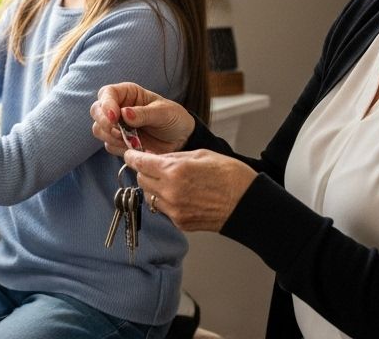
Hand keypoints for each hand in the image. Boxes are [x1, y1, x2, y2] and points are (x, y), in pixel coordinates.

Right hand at [89, 82, 194, 155]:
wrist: (182, 139)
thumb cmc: (174, 118)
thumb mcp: (164, 113)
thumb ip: (144, 113)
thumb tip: (124, 113)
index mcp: (128, 93)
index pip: (107, 93)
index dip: (106, 104)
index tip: (114, 117)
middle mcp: (118, 107)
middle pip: (96, 111)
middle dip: (104, 122)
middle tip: (118, 132)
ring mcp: (117, 126)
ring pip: (99, 130)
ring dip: (111, 137)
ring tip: (131, 141)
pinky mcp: (119, 142)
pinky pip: (109, 145)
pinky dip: (119, 148)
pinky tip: (134, 147)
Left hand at [123, 148, 256, 232]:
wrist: (248, 204)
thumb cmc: (230, 175)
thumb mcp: (201, 155)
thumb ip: (174, 157)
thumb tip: (155, 158)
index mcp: (175, 172)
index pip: (140, 164)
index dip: (132, 157)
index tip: (130, 154)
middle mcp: (170, 193)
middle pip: (141, 180)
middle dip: (144, 171)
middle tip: (153, 165)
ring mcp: (174, 210)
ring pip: (149, 196)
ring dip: (154, 187)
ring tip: (170, 180)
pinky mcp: (180, 222)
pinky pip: (163, 209)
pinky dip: (165, 200)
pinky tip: (180, 194)